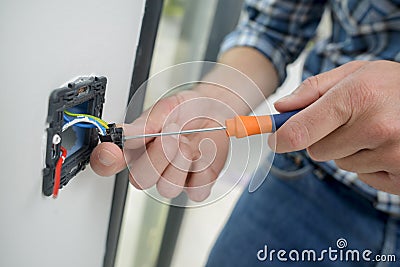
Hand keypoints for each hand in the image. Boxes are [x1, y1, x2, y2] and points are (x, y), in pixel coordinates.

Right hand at [90, 88, 230, 200]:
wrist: (214, 110)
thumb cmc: (186, 111)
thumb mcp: (163, 109)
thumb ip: (145, 123)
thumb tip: (124, 133)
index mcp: (135, 149)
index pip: (108, 163)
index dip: (105, 160)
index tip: (112, 149)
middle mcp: (151, 167)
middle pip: (139, 180)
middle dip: (157, 156)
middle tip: (171, 134)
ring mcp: (173, 179)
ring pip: (167, 189)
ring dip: (180, 163)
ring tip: (188, 142)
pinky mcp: (197, 185)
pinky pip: (197, 191)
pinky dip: (203, 171)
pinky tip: (202, 154)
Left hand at [268, 60, 399, 193]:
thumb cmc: (392, 86)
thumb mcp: (355, 73)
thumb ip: (314, 89)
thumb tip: (281, 108)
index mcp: (358, 97)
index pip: (302, 130)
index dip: (282, 138)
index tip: (275, 140)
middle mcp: (376, 128)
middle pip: (316, 151)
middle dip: (324, 138)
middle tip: (347, 122)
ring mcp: (392, 154)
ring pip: (340, 164)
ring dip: (349, 151)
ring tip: (374, 131)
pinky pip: (363, 177)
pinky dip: (368, 164)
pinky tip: (386, 146)